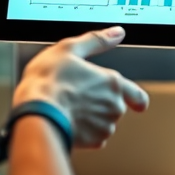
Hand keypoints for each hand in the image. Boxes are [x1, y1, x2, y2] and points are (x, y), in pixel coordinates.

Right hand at [13, 27, 149, 148]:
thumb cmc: (48, 80)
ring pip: (105, 122)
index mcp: (112, 83)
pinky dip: (85, 131)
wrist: (37, 112)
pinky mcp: (93, 141)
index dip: (136, 99)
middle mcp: (114, 106)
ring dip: (93, 117)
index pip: (138, 96)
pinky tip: (70, 121)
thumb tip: (116, 33)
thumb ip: (96, 40)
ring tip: (70, 108)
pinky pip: (94, 136)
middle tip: (78, 95)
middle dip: (101, 102)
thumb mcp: (69, 49)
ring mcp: (104, 125)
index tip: (135, 102)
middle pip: (116, 107)